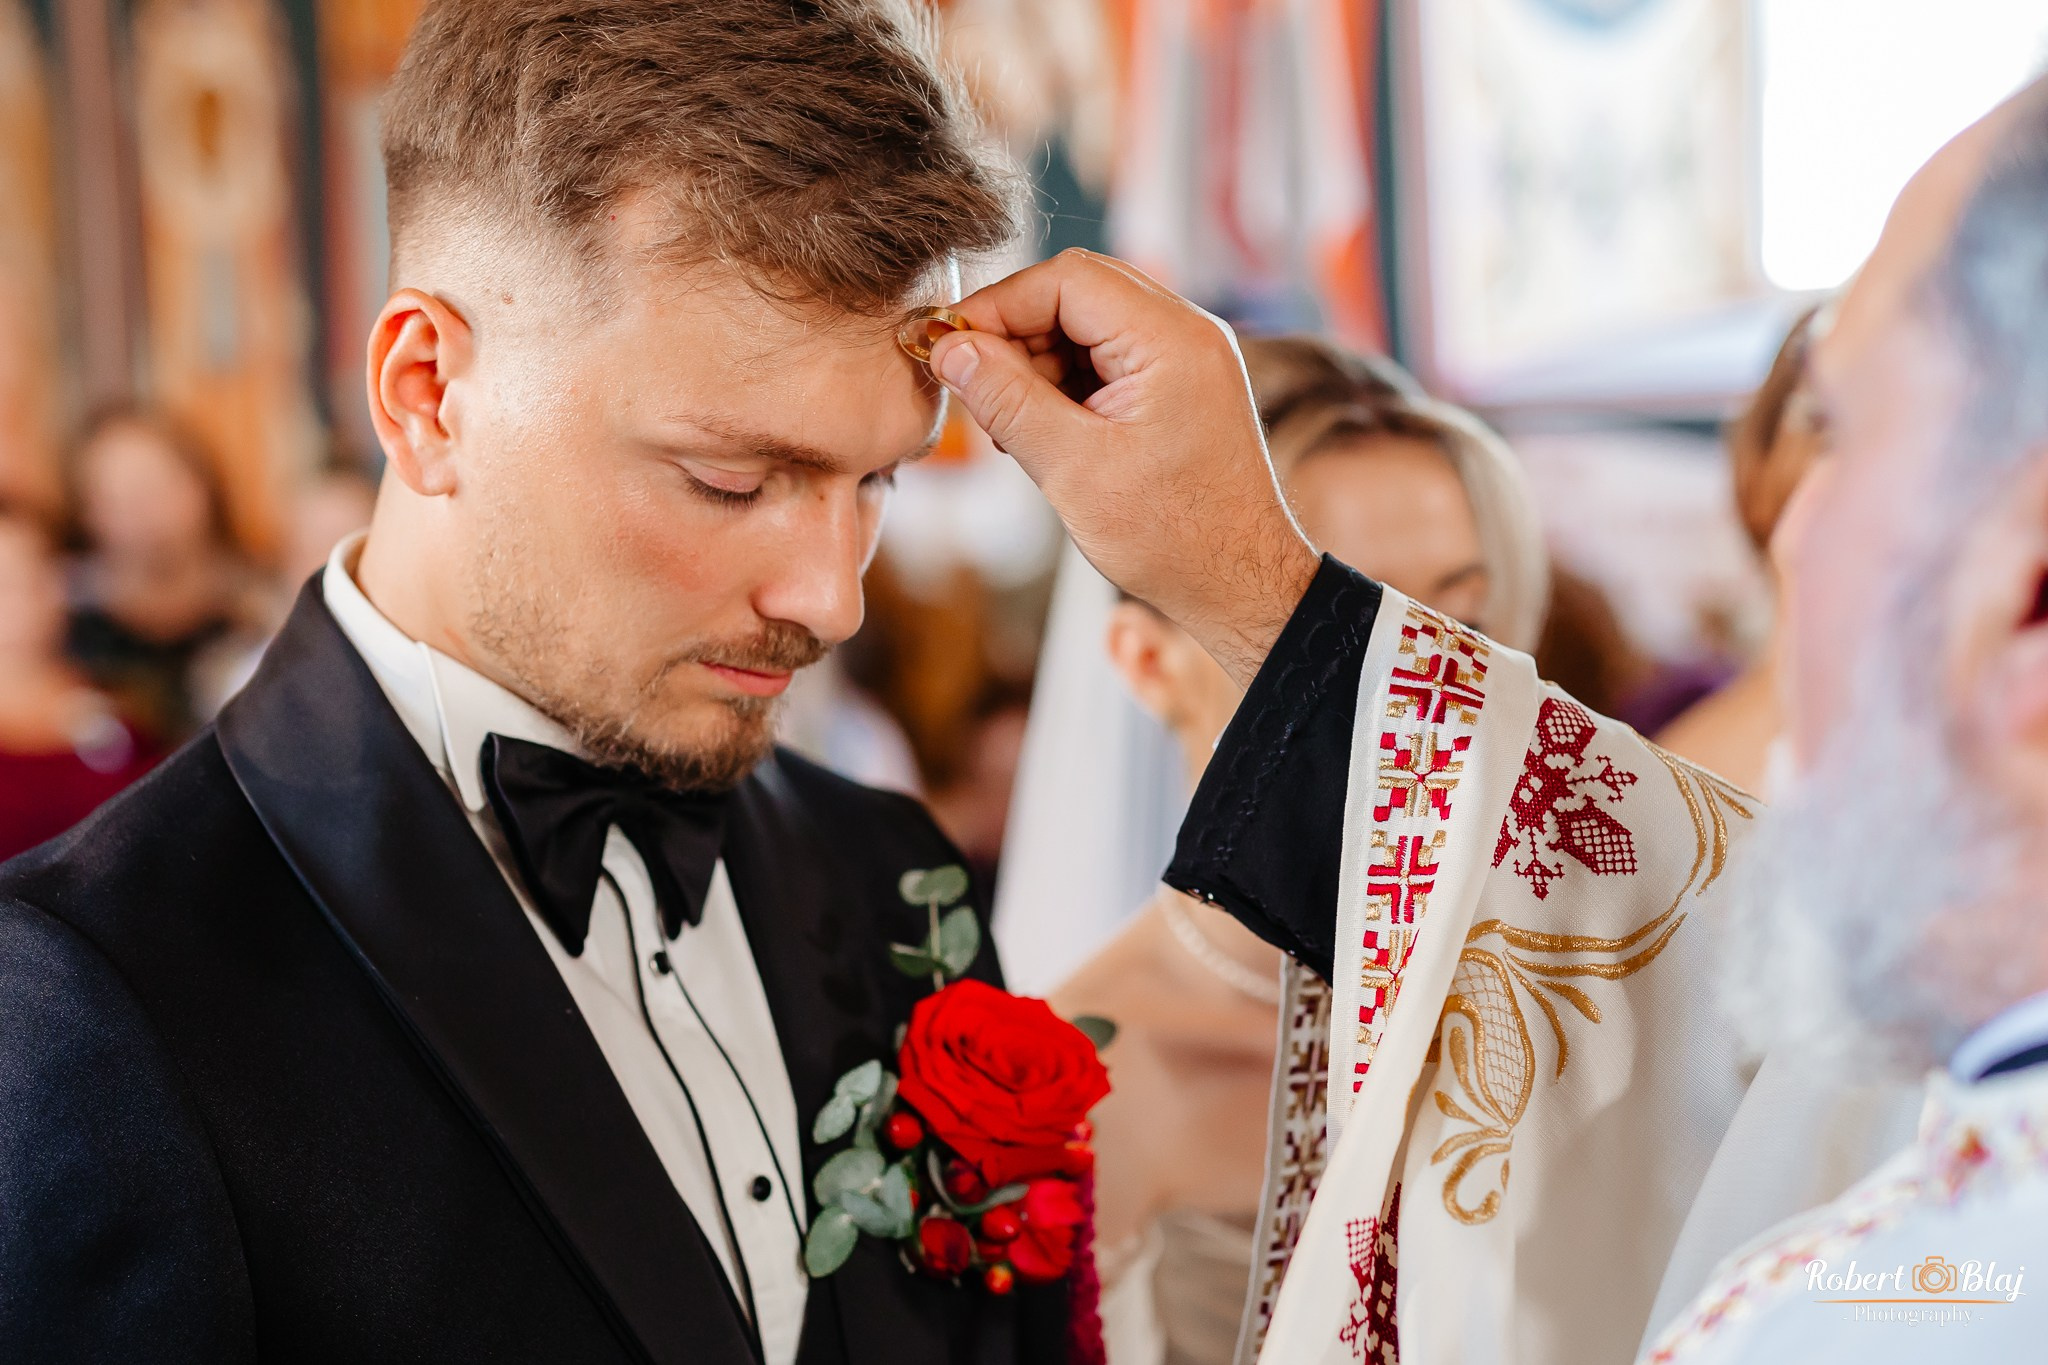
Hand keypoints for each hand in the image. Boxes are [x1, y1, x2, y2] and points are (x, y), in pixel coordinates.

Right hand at [927, 250, 1318, 686]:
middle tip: (976, 389)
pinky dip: (1065, 384)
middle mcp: (1186, 332)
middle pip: (1076, 292)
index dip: (998, 306)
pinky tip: (1043, 433)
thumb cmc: (1173, 537)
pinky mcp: (1178, 385)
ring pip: (1087, 325)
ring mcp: (1186, 357)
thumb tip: (949, 350)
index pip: (1065, 279)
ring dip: (1037, 363)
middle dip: (1015, 334)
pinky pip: (1107, 358)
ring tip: (1012, 428)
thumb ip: (1007, 399)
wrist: (1240, 584)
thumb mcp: (1072, 468)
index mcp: (1170, 339)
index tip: (950, 347)